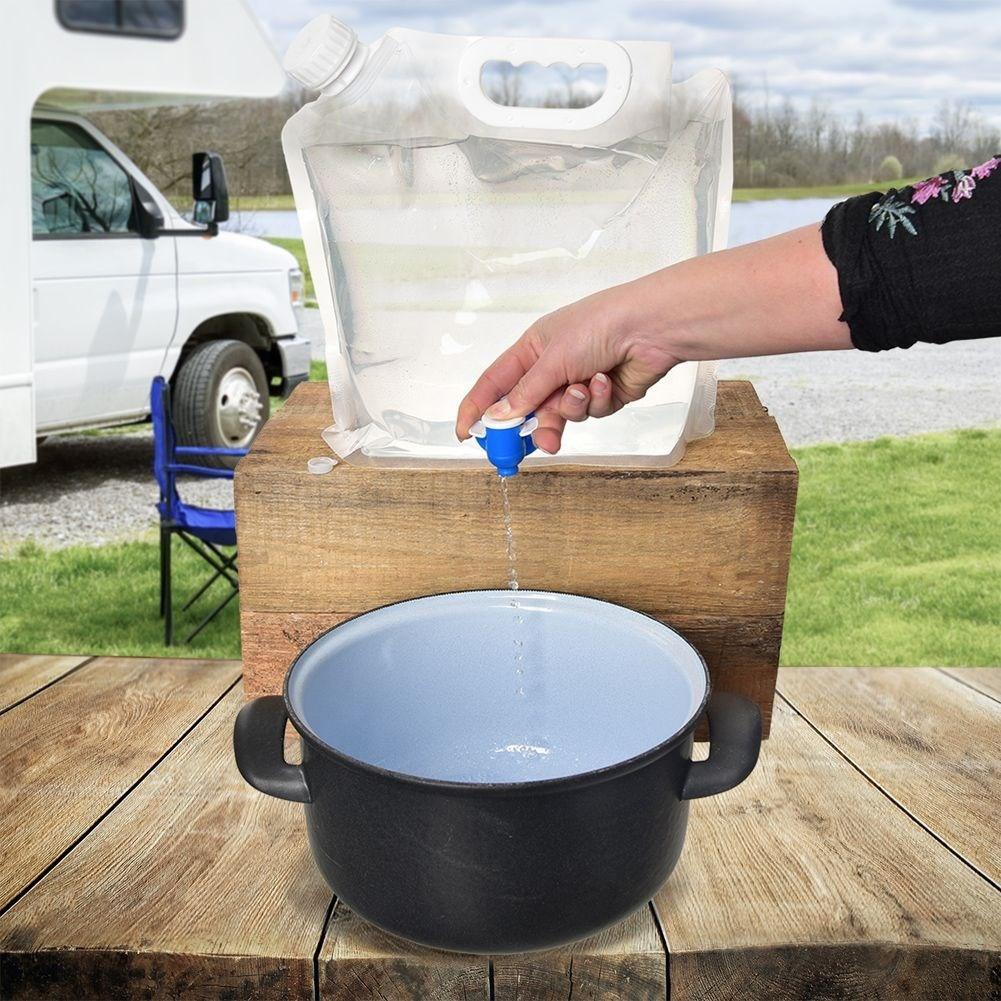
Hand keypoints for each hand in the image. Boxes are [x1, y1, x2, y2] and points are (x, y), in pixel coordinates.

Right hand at [455, 280, 680, 453]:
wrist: (650, 327)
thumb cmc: (598, 326)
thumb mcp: (553, 359)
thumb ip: (525, 393)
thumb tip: (497, 417)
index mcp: (532, 349)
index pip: (494, 383)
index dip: (478, 408)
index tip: (466, 434)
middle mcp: (552, 367)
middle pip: (528, 408)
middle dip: (530, 425)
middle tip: (523, 448)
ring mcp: (578, 382)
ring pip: (561, 416)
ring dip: (570, 409)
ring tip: (581, 392)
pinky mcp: (603, 396)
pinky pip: (590, 413)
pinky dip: (597, 400)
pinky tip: (606, 380)